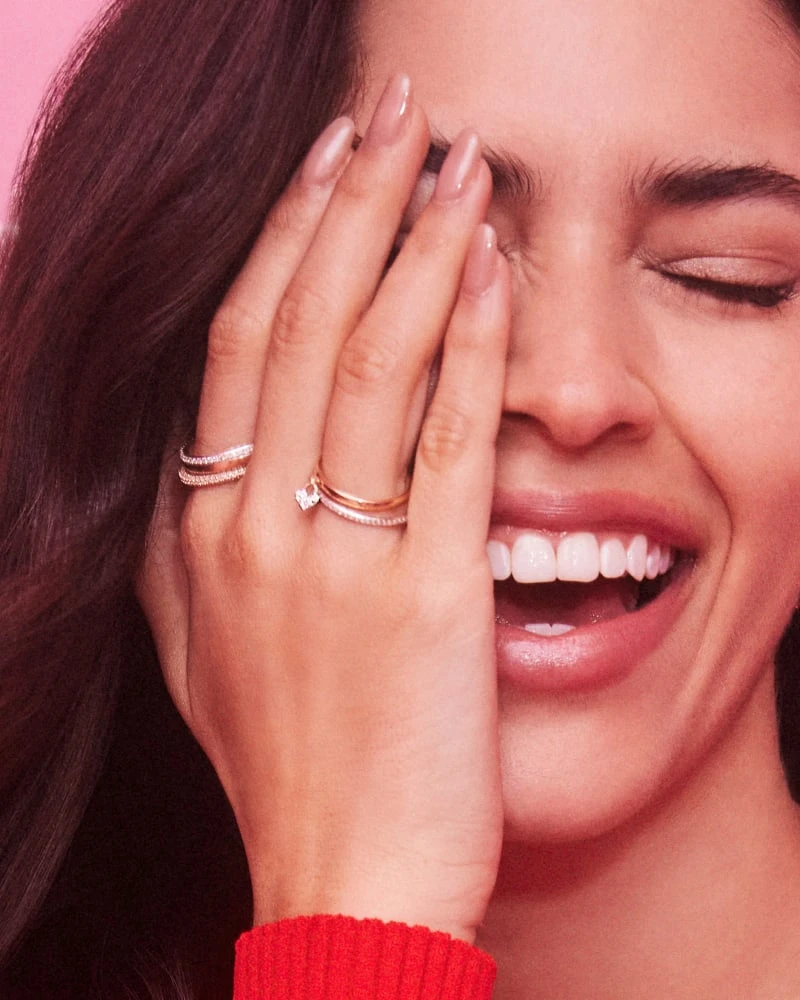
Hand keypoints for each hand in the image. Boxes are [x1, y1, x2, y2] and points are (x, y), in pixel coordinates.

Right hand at [137, 73, 510, 943]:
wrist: (342, 881)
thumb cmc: (283, 767)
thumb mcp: (199, 652)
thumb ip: (187, 550)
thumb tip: (190, 462)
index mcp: (206, 532)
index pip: (239, 344)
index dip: (282, 239)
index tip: (323, 164)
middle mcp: (259, 527)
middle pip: (302, 324)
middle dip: (352, 203)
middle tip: (393, 115)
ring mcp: (340, 558)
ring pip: (373, 363)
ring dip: (419, 249)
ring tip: (456, 164)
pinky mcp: (428, 597)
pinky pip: (449, 443)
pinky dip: (473, 347)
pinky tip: (496, 272)